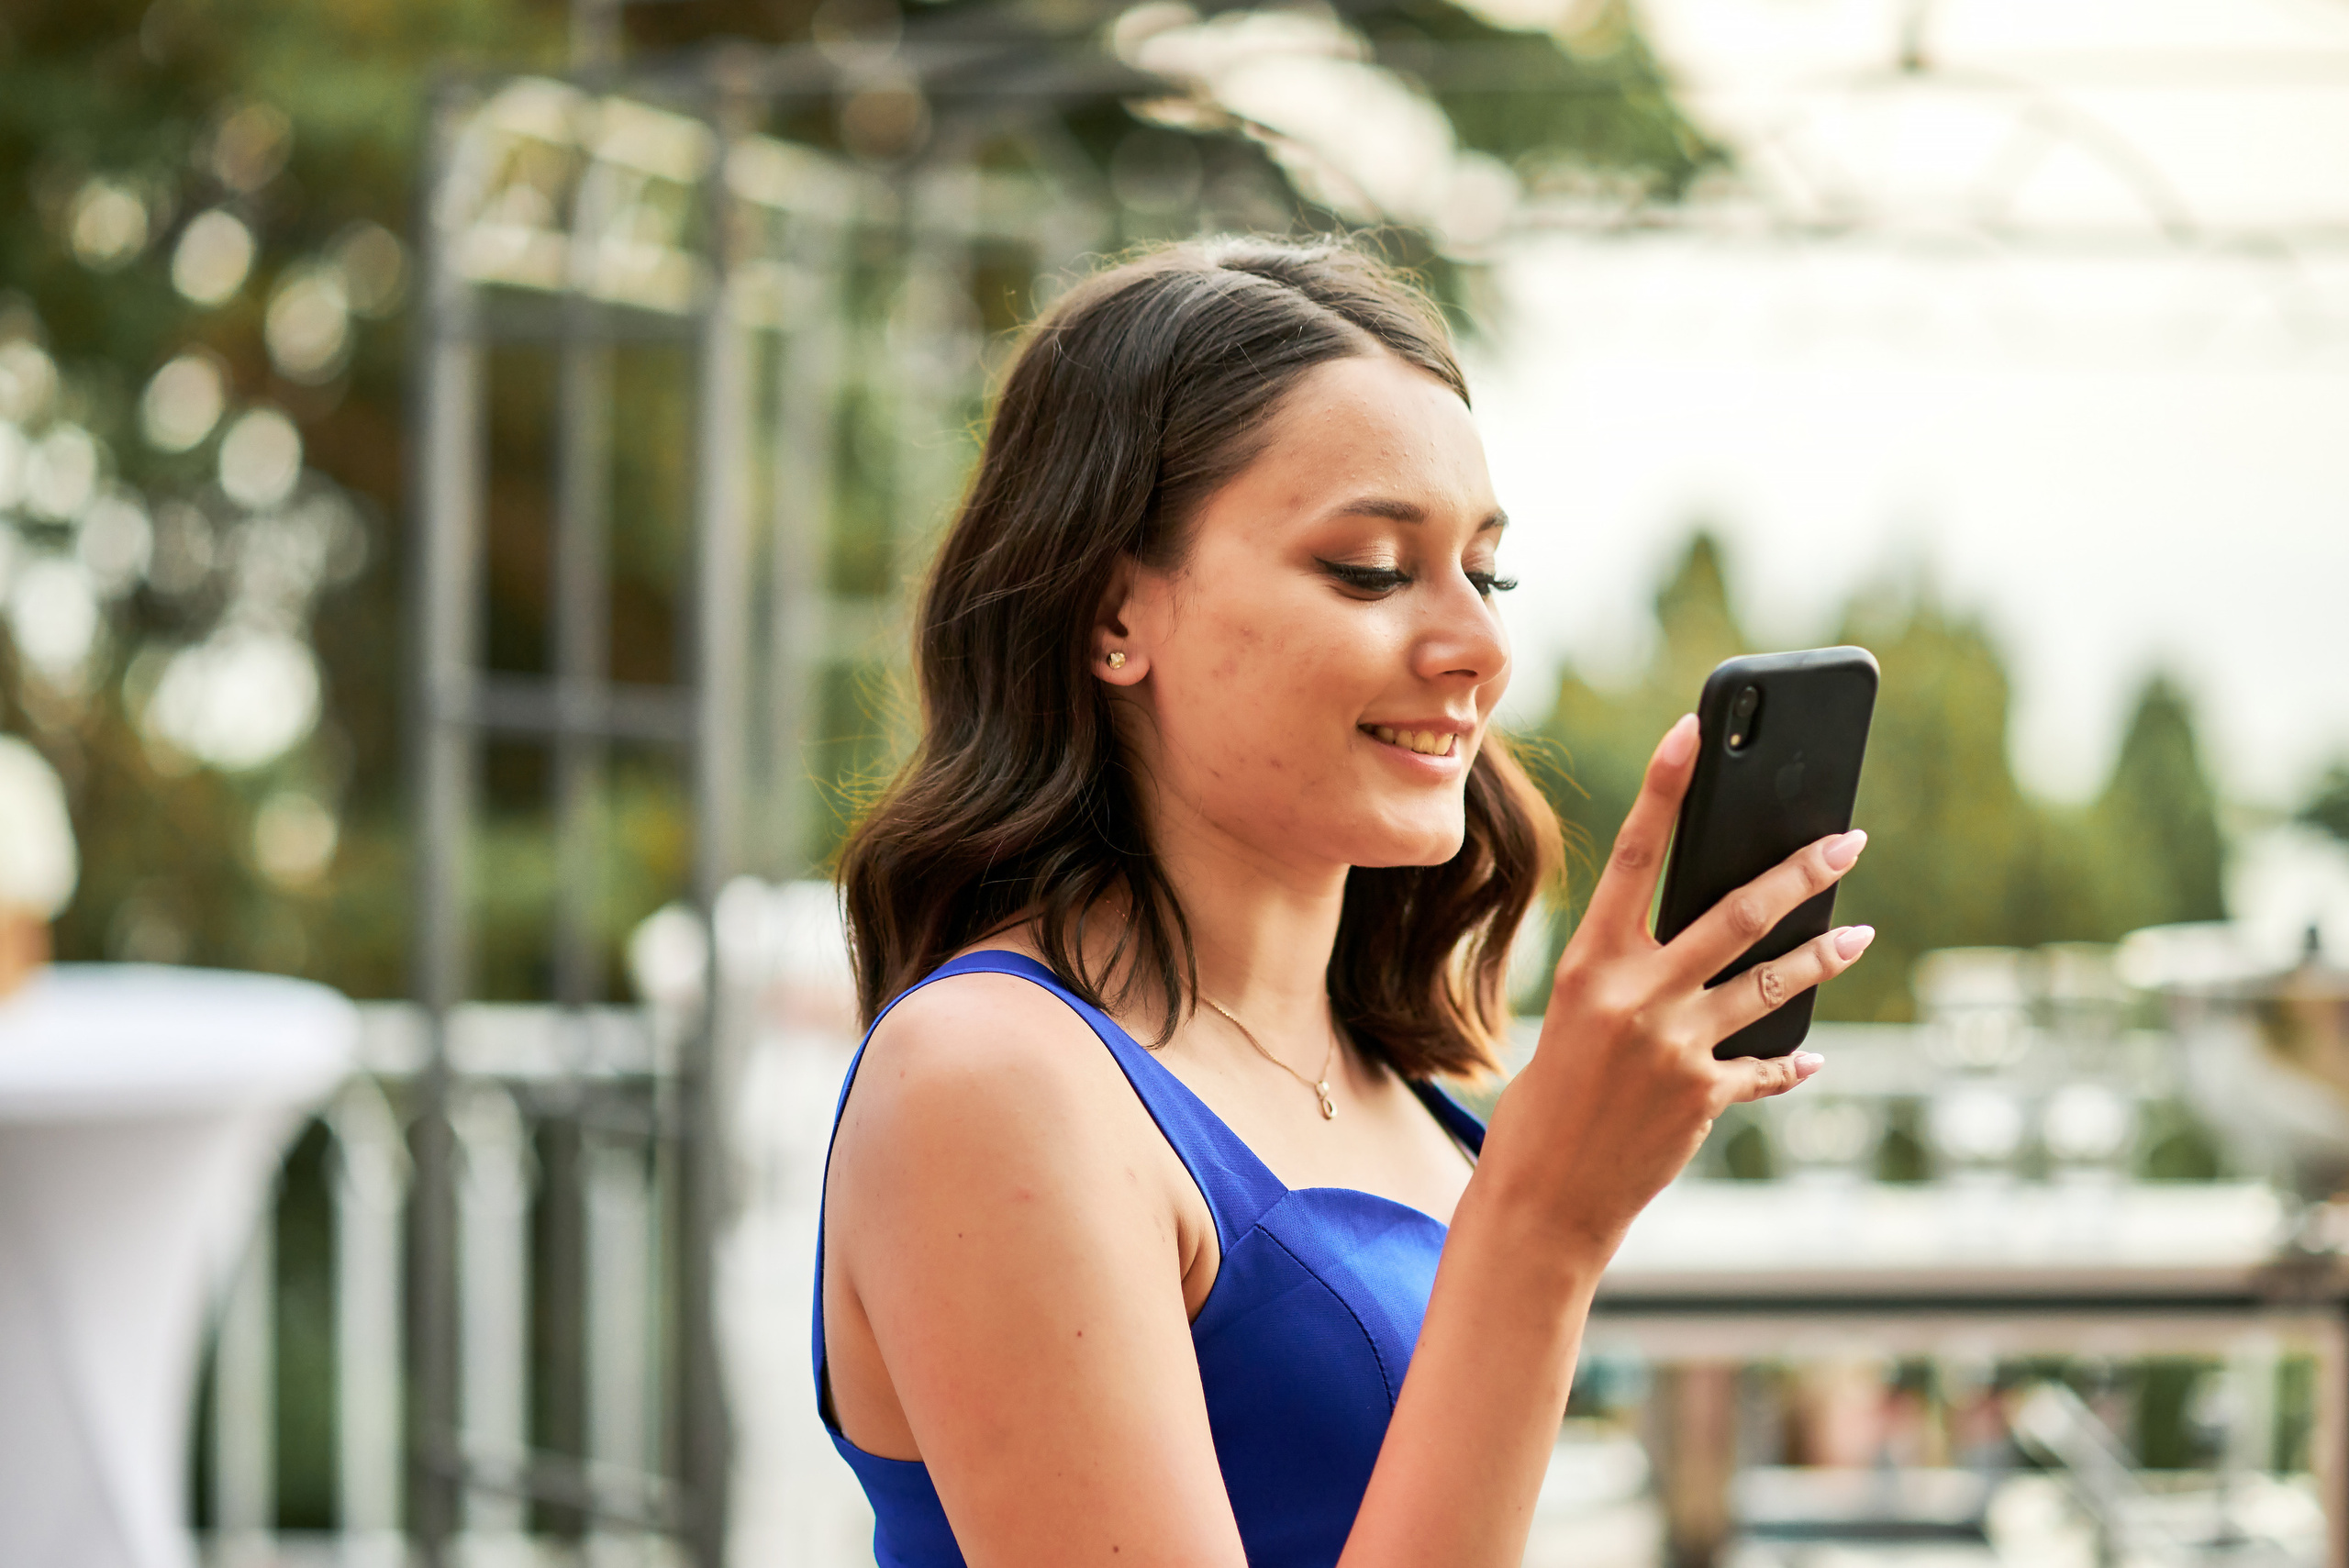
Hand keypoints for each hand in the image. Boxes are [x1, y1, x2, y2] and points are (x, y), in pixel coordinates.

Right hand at [1484, 713, 1872, 1255]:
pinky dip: (1789, 1061)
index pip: (1634, 855)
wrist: (1542, 1198)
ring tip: (1857, 936)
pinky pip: (1764, 1066)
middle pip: (1737, 914)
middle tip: (1849, 841)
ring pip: (1771, 984)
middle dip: (1802, 872)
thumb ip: (1633, 979)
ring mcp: (1676, 1048)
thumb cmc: (1546, 1101)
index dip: (1666, 788)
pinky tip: (1812, 1057)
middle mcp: (1636, 996)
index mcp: (1589, 965)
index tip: (1696, 732)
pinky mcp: (1705, 1098)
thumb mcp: (1576, 1018)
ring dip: (1823, 957)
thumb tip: (1710, 950)